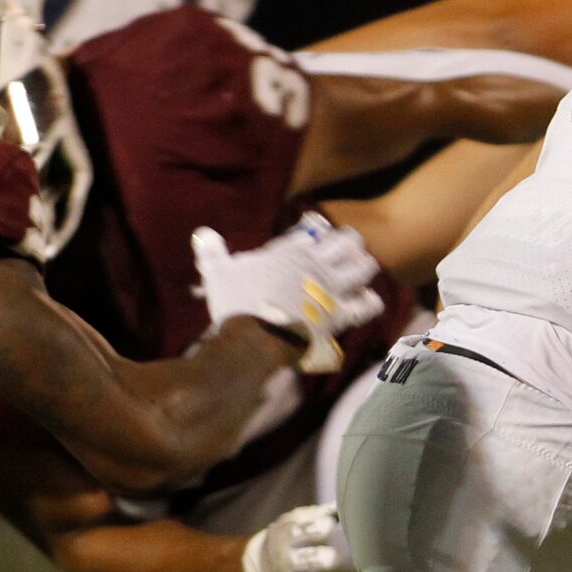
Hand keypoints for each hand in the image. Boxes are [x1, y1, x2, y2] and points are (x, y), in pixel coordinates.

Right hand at [192, 213, 385, 373]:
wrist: (253, 343)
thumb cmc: (235, 307)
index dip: (315, 230)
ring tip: (361, 268)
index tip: (313, 235)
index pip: (314, 228)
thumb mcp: (217, 274)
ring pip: (363, 268)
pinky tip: (366, 301)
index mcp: (290, 251)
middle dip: (348, 243)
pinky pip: (367, 304)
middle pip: (347, 241)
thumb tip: (202, 234)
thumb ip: (211, 252)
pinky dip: (369, 301)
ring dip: (363, 266)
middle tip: (346, 247)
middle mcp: (316, 266)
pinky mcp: (340, 316)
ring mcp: (331, 291)